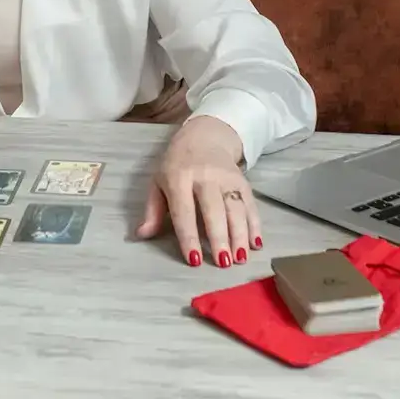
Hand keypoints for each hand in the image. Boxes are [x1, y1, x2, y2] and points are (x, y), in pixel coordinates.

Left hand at [136, 115, 260, 268]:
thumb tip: (143, 234)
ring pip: (235, 208)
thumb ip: (152, 210)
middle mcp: (205, 176)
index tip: (194, 259)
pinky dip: (255, 225)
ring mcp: (226, 177)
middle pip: (214, 209)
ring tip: (240, 259)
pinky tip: (256, 244)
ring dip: (240, 235)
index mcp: (179, 178)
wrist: (204, 136)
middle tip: (223, 263)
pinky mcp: (243, 180)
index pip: (184, 211)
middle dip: (219, 237)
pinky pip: (250, 204)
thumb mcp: (158, 182)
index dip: (189, 236)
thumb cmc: (177, 165)